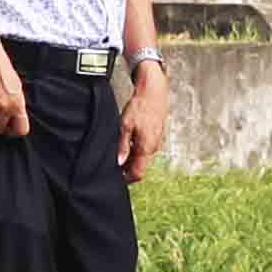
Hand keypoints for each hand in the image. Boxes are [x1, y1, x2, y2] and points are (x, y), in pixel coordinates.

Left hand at [117, 60, 168, 177]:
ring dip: (132, 158)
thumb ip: (123, 146)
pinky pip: (146, 150)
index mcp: (146, 147)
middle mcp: (153, 148)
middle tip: (114, 162)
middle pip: (140, 167)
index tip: (116, 177)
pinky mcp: (157, 137)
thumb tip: (120, 162)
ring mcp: (156, 143)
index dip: (126, 178)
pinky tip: (129, 140)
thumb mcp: (125, 126)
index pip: (138, 173)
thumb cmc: (140, 107)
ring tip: (120, 148)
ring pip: (143, 158)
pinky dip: (137, 150)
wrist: (154, 93)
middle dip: (128, 168)